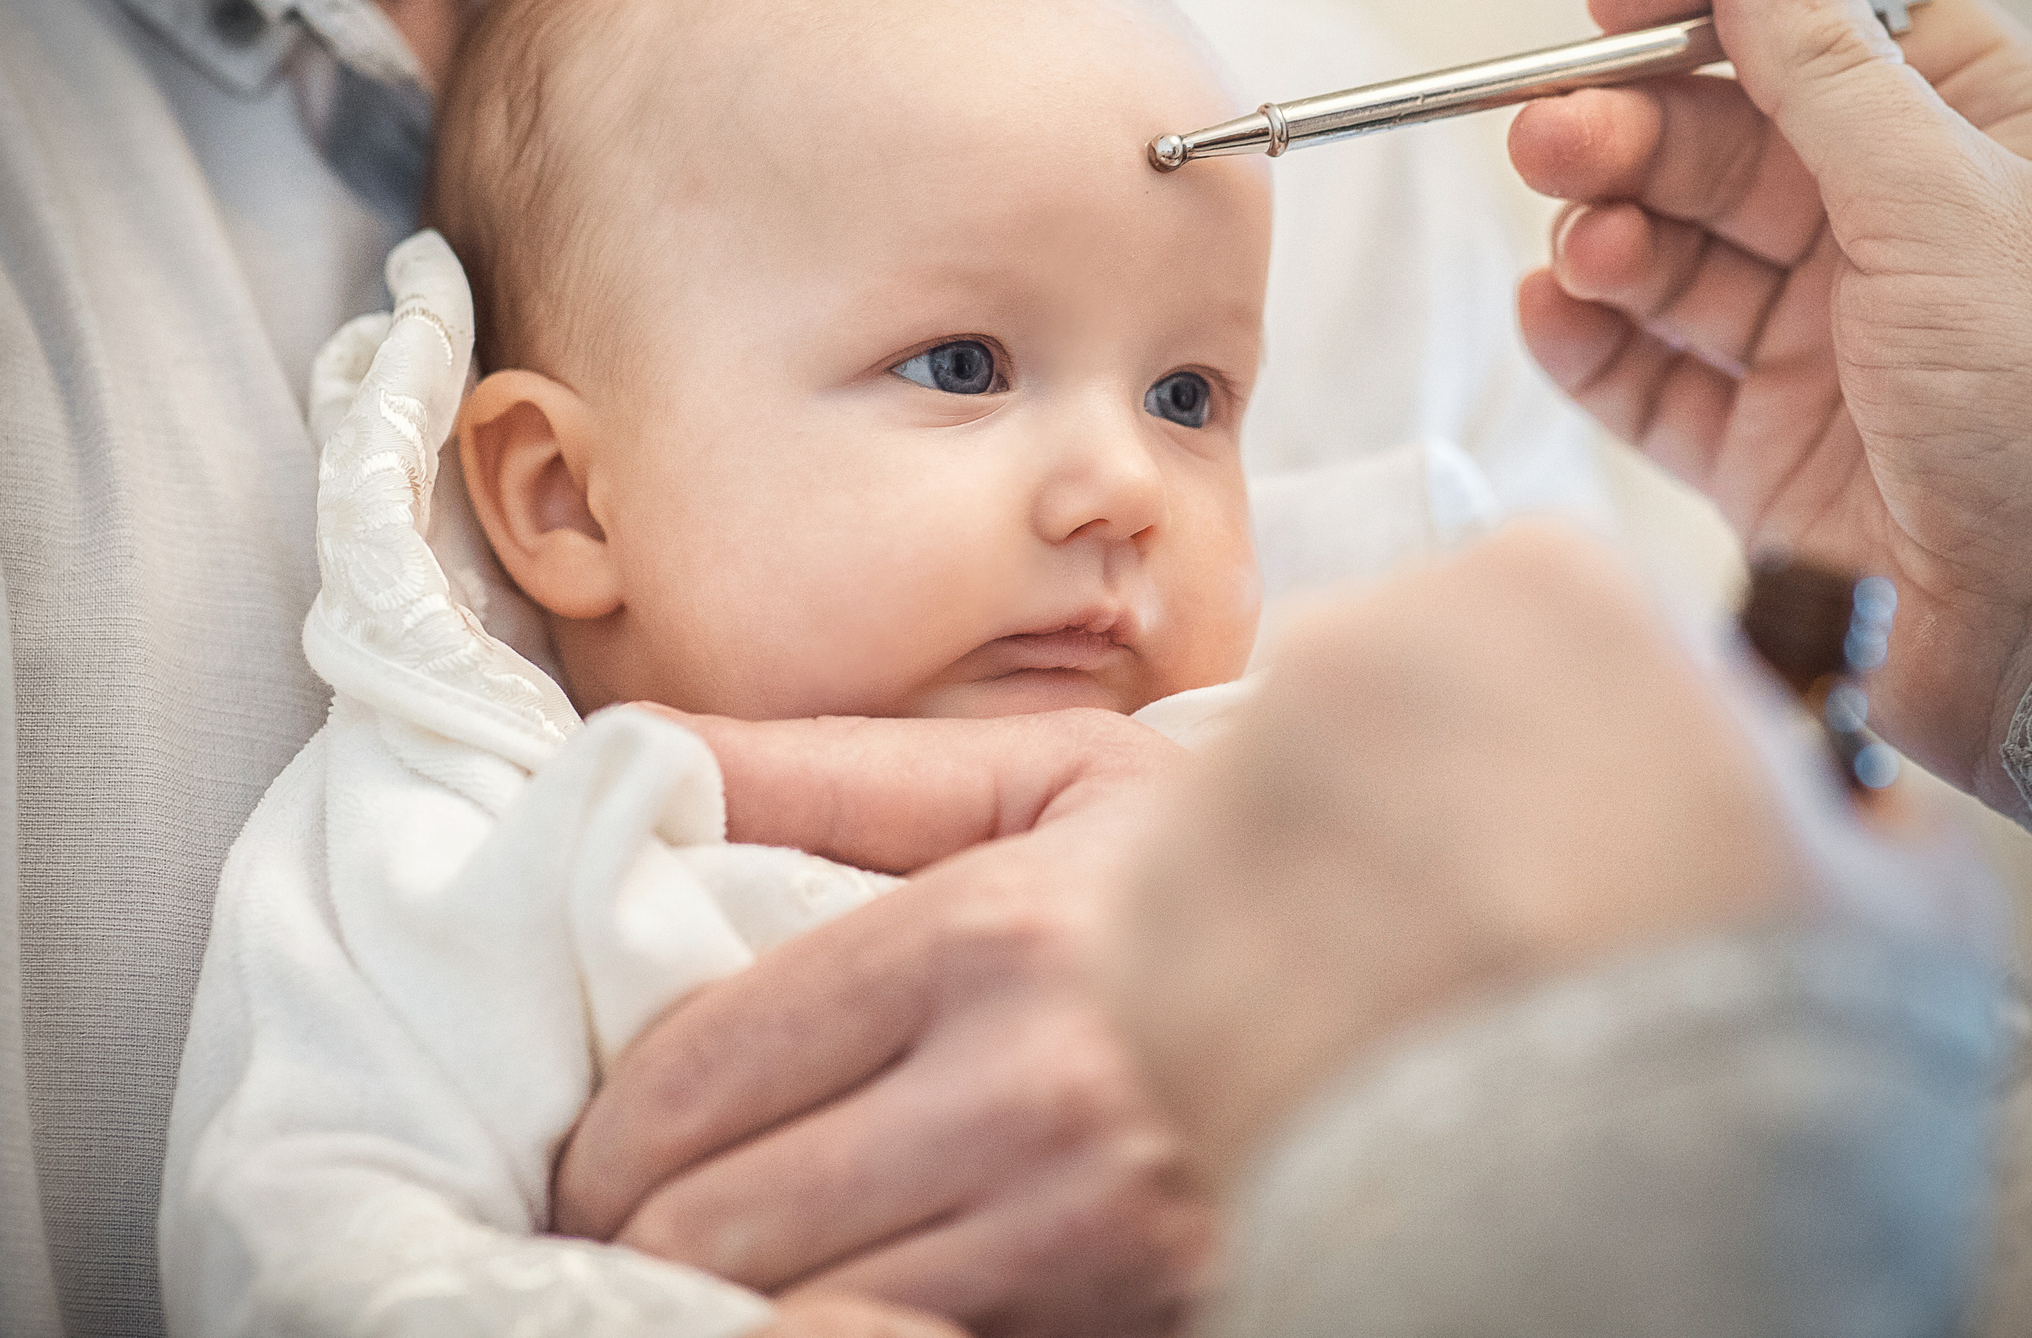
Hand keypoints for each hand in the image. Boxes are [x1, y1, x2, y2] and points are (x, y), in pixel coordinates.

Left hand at [554, 708, 1210, 1336]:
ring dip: (726, 1292)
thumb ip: (826, 771)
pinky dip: (839, 1328)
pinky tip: (837, 1285)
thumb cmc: (1203, 863)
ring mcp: (1085, 1227)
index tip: (600, 1141)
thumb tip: (631, 751)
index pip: (695, 1072)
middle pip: (718, 1220)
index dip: (606, 1128)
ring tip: (723, 1254)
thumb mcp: (1033, 777)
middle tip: (630, 1217)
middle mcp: (1028, 1092)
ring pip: (792, 1313)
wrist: (1431, 961)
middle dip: (641, 1228)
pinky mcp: (1127, 1313)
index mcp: (983, 937)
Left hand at [1113, 522, 1804, 1187]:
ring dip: (1345, 885)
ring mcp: (1234, 775)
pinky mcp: (1146, 913)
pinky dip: (1258, 986)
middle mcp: (1362, 640)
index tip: (1607, 829)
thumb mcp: (1901, 879)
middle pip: (1399, 701)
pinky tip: (1345, 1058)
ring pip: (1291, 809)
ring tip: (1432, 1012)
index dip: (1582, 731)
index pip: (1545, 620)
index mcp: (1544, 587)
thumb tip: (1825, 800)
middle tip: (1515, 930)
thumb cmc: (1774, 1034)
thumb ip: (1841, 791)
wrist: (1615, 1222)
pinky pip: (1204, 923)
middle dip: (1447, 795)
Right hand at [1513, 0, 2031, 807]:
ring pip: (1678, 255)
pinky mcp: (1764, 448)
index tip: (1614, 1)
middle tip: (1551, 135)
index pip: (1833, 24)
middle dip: (1633, 130)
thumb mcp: (1947, 202)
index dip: (1718, 0)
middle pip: (1729, 141)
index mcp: (1984, 142)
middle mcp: (1902, 233)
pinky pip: (1651, 375)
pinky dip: (1591, 343)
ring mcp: (1829, 344)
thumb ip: (1829, 68)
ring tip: (1579, 248)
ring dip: (1607, 234)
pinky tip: (1555, 315)